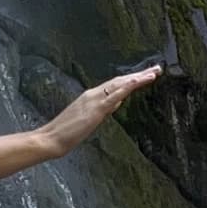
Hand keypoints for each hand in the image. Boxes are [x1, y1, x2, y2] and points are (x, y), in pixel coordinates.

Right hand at [38, 65, 161, 157]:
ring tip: (154, 72)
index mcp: (90, 97)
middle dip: (139, 75)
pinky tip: (139, 81)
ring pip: (121, 84)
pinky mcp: (96, 108)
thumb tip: (116, 103)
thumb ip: (101, 110)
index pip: (115, 85)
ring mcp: (94, 100)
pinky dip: (129, 86)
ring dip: (139, 77)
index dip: (131, 80)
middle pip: (120, 81)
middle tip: (156, 69)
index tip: (145, 76)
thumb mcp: (87, 120)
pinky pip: (116, 94)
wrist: (50, 138)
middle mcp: (93, 94)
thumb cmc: (65, 133)